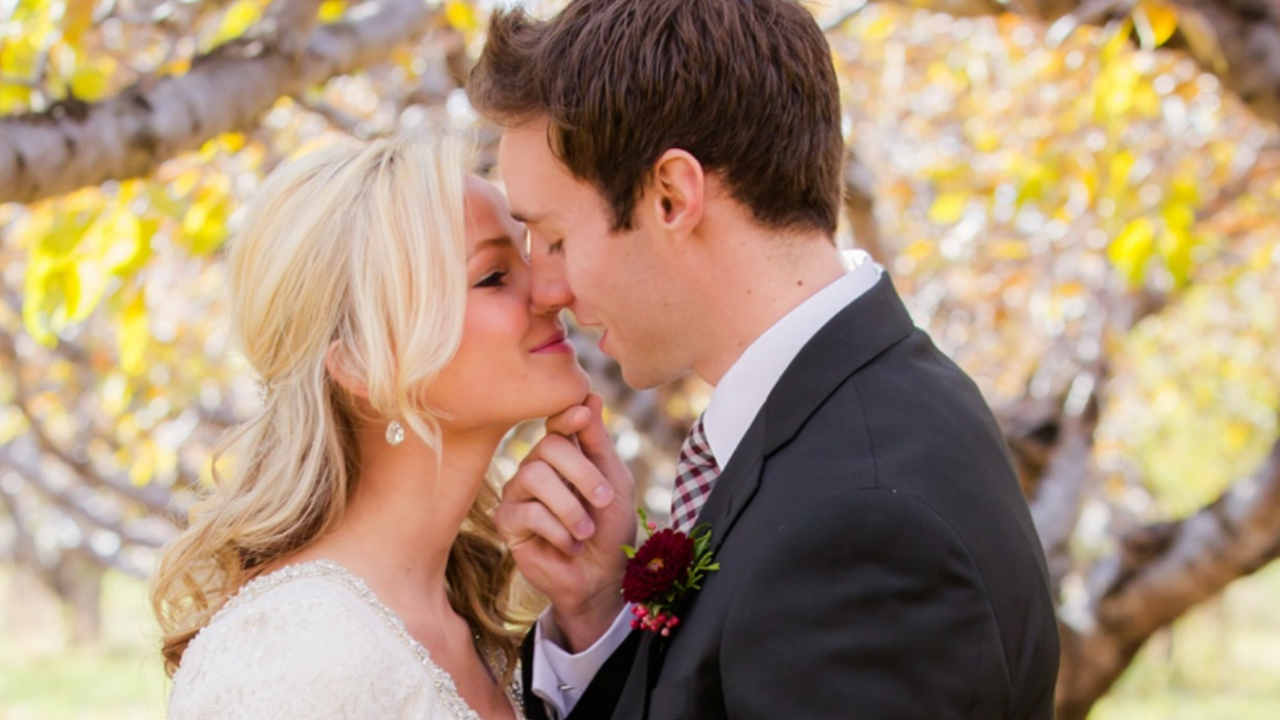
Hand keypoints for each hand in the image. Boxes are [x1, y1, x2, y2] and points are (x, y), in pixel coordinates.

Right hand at [496, 393, 636, 650]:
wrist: (602, 577)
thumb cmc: (611, 528)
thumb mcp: (614, 482)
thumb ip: (598, 441)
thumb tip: (590, 395)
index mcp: (562, 454)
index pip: (556, 424)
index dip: (567, 416)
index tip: (583, 413)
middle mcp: (536, 467)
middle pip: (548, 446)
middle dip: (582, 473)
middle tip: (604, 500)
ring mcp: (518, 493)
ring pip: (534, 476)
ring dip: (570, 507)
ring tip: (586, 531)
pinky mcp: (506, 522)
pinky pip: (528, 512)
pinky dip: (557, 530)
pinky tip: (569, 545)